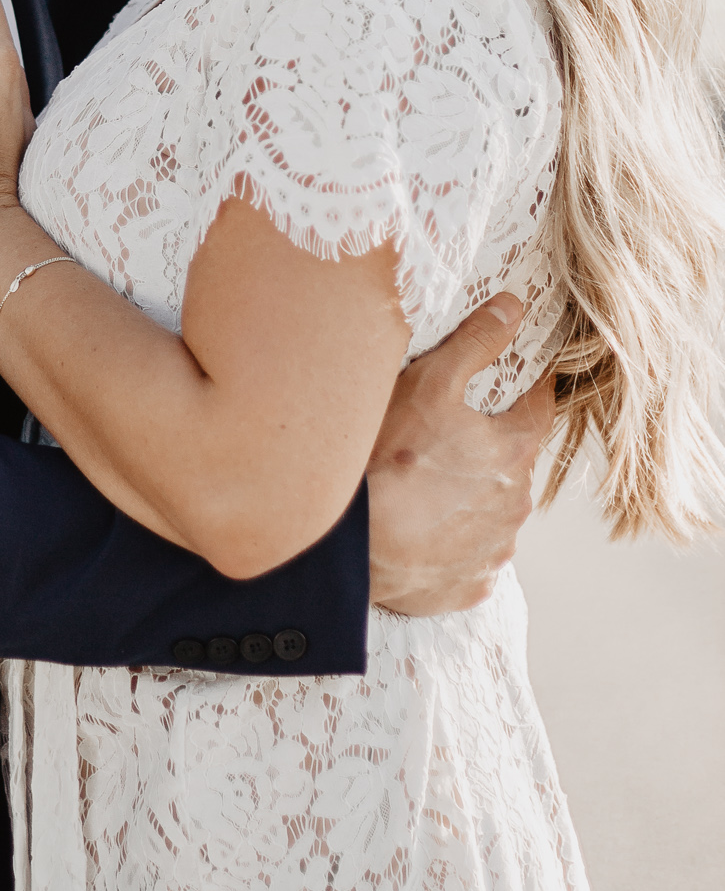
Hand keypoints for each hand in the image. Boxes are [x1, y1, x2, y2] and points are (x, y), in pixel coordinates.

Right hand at [366, 294, 554, 615]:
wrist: (351, 544)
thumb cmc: (388, 457)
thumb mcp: (429, 382)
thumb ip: (476, 342)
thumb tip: (514, 307)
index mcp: (513, 451)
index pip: (540, 409)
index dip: (528, 391)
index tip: (518, 382)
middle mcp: (516, 503)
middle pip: (513, 462)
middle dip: (489, 447)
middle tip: (444, 435)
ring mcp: (495, 548)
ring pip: (493, 510)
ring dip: (470, 495)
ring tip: (423, 484)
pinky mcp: (470, 583)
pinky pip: (471, 554)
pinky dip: (452, 538)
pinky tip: (419, 526)